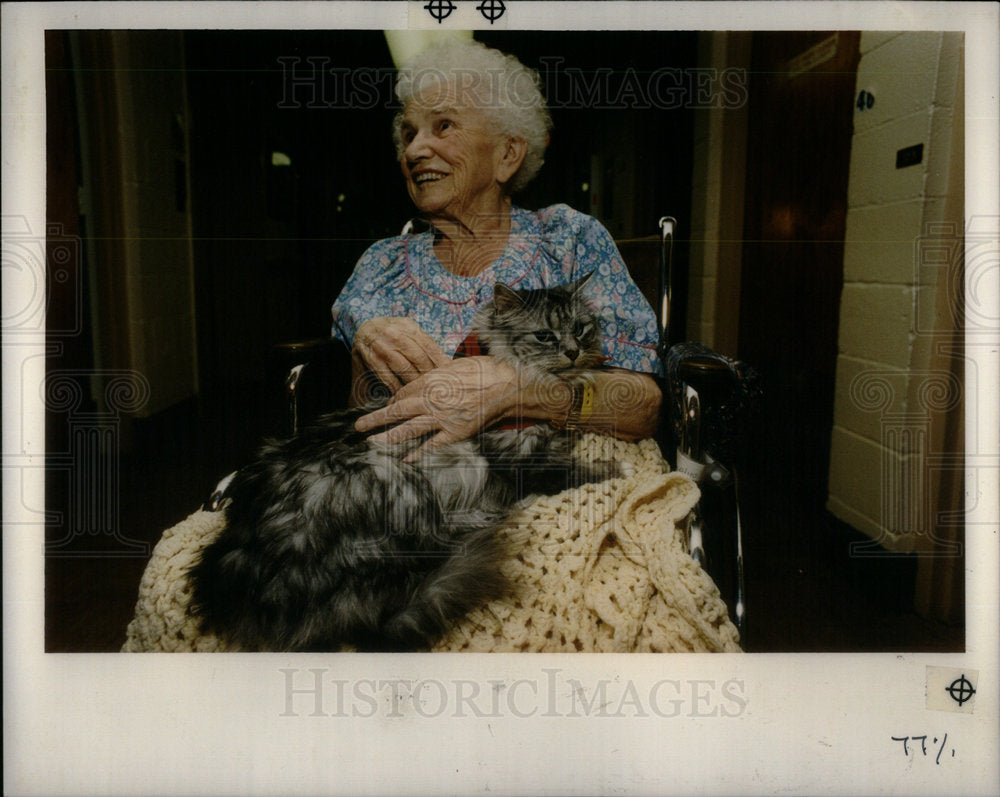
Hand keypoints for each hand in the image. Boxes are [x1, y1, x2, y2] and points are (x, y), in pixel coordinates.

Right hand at [352, 317, 450, 393]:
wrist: (364, 330)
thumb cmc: (393, 333)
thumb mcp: (409, 330)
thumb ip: (424, 343)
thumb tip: (447, 363)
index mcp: (408, 326)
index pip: (430, 346)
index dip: (441, 362)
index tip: (451, 376)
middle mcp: (395, 334)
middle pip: (419, 358)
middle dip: (431, 375)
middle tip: (441, 389)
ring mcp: (382, 347)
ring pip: (405, 369)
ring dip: (416, 384)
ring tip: (427, 395)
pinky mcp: (372, 359)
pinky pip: (389, 378)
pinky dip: (398, 388)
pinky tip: (406, 397)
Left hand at [355, 356, 520, 458]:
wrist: (507, 386)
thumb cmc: (484, 371)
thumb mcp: (454, 366)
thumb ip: (435, 377)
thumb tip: (422, 385)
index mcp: (430, 381)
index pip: (402, 395)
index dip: (392, 403)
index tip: (386, 409)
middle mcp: (431, 400)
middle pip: (396, 411)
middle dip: (375, 419)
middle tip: (358, 426)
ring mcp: (442, 419)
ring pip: (407, 430)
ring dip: (387, 438)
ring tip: (371, 443)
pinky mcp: (455, 433)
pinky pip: (431, 446)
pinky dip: (417, 454)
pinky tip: (404, 460)